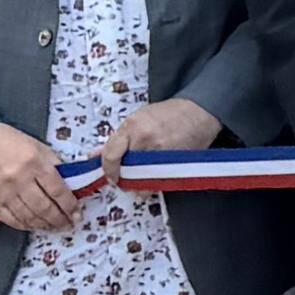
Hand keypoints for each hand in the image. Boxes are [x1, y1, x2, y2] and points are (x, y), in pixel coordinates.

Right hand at [0, 123, 77, 234]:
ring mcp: (3, 192)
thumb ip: (53, 164)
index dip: (70, 206)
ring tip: (54, 228)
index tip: (76, 213)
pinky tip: (33, 226)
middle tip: (68, 225)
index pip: (58, 191)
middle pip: (45, 207)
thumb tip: (69, 183)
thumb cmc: (6, 140)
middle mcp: (19, 179)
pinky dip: (25, 225)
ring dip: (45, 225)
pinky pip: (11, 219)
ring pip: (29, 216)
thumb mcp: (36, 146)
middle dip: (60, 220)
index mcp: (35, 163)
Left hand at [98, 95, 217, 178]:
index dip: (107, 169)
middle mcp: (144, 140)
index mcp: (132, 127)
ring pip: (141, 180)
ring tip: (143, 177)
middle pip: (125, 170)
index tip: (109, 176)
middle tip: (125, 178)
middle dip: (123, 178)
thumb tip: (95, 155)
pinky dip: (154, 183)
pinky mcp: (174, 162)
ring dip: (139, 183)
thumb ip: (117, 139)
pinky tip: (156, 177)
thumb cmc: (170, 113)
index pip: (110, 155)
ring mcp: (160, 152)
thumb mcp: (139, 118)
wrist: (199, 111)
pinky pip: (158, 181)